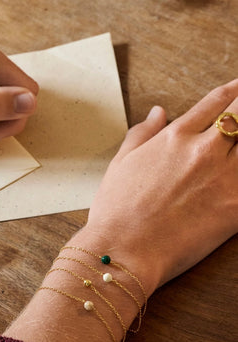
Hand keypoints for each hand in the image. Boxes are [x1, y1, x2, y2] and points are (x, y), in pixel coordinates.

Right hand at [85, 79, 237, 293]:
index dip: (233, 91)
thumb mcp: (121, 163)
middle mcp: (203, 151)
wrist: (123, 249)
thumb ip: (142, 133)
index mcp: (176, 137)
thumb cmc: (118, 211)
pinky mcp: (236, 207)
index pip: (216, 102)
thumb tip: (157, 113)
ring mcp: (223, 177)